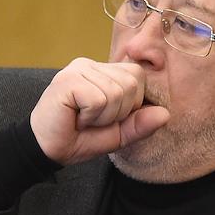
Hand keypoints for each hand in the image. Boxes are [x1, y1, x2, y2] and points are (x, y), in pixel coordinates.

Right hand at [29, 58, 170, 165]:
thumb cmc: (80, 138)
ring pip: (117, 92)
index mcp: (104, 72)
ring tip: (84, 119)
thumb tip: (165, 114)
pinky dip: (92, 116)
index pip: (138, 76)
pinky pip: (100, 99)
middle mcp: (91, 64)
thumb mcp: (119, 135)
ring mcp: (78, 69)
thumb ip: (140, 124)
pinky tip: (75, 117)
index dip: (131, 104)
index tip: (107, 117)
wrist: (48, 149)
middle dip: (118, 112)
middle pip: (132, 83)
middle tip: (94, 119)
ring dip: (103, 116)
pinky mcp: (68, 80)